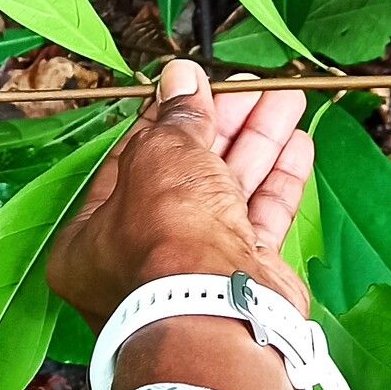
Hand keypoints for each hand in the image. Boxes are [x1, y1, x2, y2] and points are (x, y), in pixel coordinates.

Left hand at [47, 59, 315, 327]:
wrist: (216, 310)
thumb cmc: (166, 237)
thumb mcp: (160, 157)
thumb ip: (174, 118)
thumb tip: (181, 78)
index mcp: (92, 238)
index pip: (131, 162)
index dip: (166, 118)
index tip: (195, 86)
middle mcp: (139, 259)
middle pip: (185, 175)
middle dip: (224, 125)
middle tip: (252, 86)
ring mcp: (193, 270)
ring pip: (228, 192)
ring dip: (259, 143)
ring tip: (287, 99)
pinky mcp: (241, 277)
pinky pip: (260, 219)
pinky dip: (279, 181)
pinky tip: (298, 144)